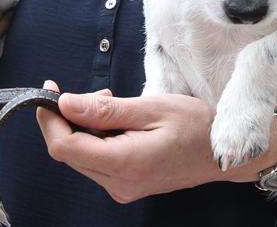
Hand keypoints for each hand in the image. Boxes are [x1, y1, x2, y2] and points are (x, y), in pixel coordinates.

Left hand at [35, 80, 271, 203]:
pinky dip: (98, 137)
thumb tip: (65, 103)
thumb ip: (105, 110)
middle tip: (99, 94)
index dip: (50, 117)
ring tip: (115, 103)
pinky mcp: (126, 184)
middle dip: (70, 118)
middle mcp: (118, 183)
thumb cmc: (196, 125)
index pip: (65, 146)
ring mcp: (122, 188)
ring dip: (86, 126)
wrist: (226, 152)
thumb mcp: (152, 108)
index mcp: (124, 164)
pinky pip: (97, 160)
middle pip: (69, 152)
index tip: (50, 89)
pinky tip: (119, 121)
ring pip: (81, 155)